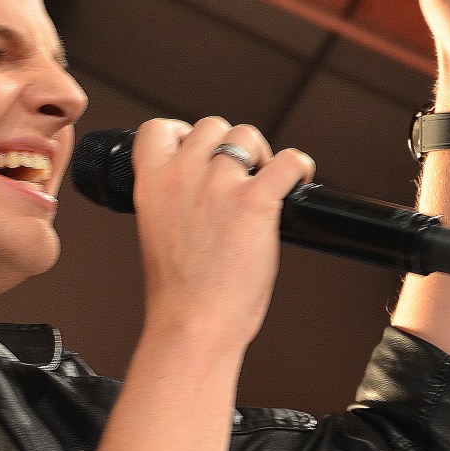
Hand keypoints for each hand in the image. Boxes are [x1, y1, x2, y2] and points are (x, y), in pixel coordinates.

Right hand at [131, 117, 313, 348]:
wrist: (193, 324)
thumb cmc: (178, 293)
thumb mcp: (157, 232)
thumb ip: (173, 198)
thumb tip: (201, 184)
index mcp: (151, 184)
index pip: (157, 129)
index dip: (181, 133)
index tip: (195, 149)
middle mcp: (182, 177)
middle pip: (211, 125)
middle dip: (227, 145)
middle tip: (238, 173)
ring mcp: (219, 186)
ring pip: (248, 135)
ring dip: (261, 155)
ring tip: (265, 181)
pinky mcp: (255, 202)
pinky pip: (289, 160)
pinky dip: (299, 168)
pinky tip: (297, 184)